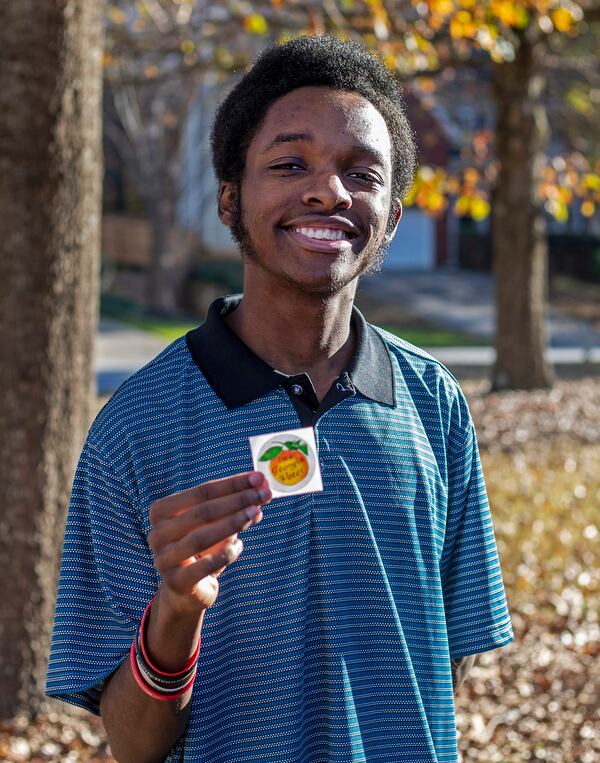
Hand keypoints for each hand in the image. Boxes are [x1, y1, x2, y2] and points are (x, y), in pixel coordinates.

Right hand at [148, 471, 270, 615]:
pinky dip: (226, 553)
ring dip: (233, 523)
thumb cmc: (202, 548)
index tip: (259, 479)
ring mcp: (164, 559)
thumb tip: (262, 490)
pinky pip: (205, 565)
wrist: (185, 591)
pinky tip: (239, 546)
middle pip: (202, 512)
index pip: (201, 492)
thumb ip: (237, 507)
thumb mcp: (216, 524)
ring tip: (256, 513)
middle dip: (237, 500)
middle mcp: (157, 533)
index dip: (232, 484)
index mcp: (161, 511)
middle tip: (264, 495)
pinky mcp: (176, 582)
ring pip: (201, 537)